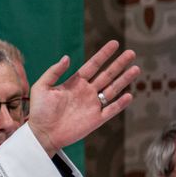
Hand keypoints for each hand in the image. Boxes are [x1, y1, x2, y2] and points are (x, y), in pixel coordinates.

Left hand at [27, 40, 139, 154]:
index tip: (114, 43)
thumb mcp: (41, 87)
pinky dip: (120, 103)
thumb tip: (67, 57)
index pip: (93, 65)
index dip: (103, 54)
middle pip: (107, 75)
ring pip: (112, 89)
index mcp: (75, 82)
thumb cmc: (39, 111)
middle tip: (131, 52)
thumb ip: (54, 72)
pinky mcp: (96, 119)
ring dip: (124, 79)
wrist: (42, 133)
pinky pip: (111, 110)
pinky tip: (129, 95)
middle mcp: (86, 92)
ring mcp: (92, 105)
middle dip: (119, 64)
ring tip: (136, 68)